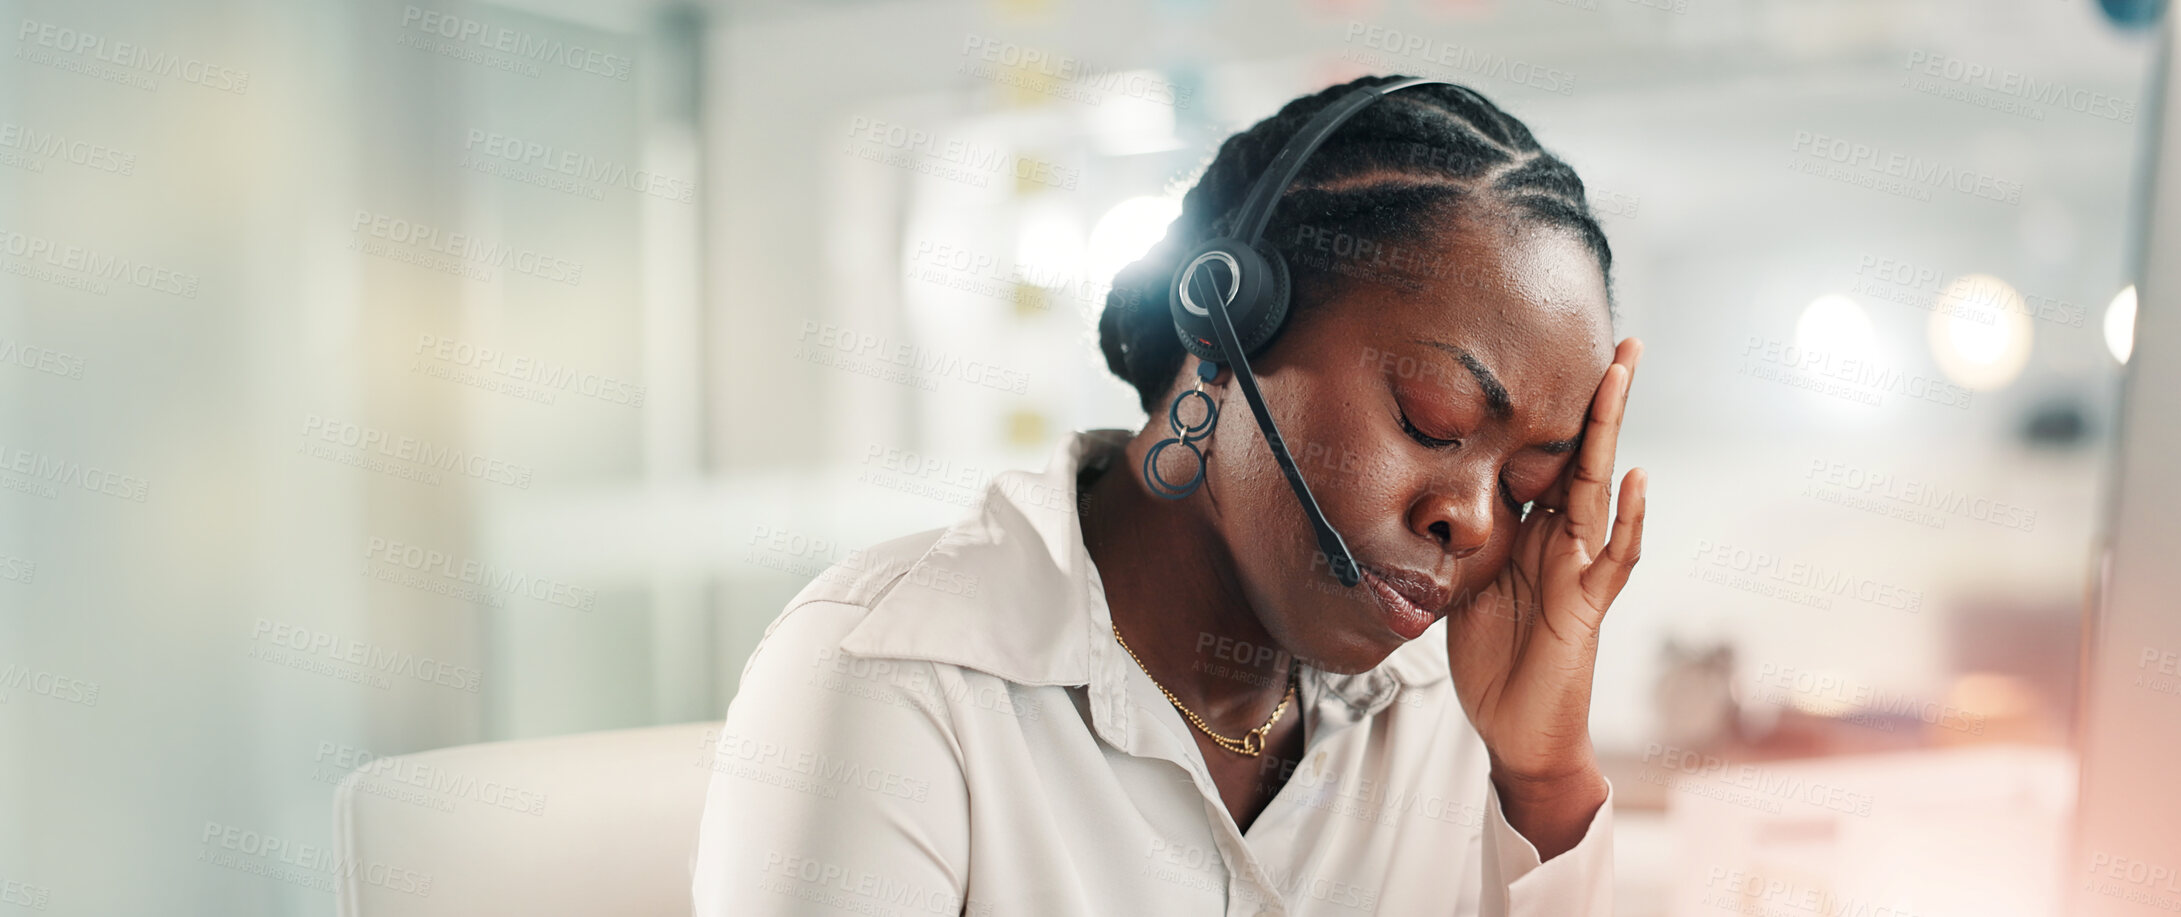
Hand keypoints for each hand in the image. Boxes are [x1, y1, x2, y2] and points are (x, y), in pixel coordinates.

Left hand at [1446, 338, 1645, 855]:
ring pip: (1599, 487)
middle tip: (1624, 341)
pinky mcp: (1586, 607)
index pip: (1545, 456)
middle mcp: (1562, 540)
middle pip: (1582, 455)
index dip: (1552, 409)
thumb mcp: (1458, 583)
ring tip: (1621, 376)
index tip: (1555, 352)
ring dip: (1611, 431)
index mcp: (1530, 531)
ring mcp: (1579, 569)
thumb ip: (1456, 539)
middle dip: (1601, 399)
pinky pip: (1613, 559)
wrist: (1516, 730)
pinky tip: (1635, 481)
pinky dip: (1627, 520)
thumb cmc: (1492, 658)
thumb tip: (1420, 495)